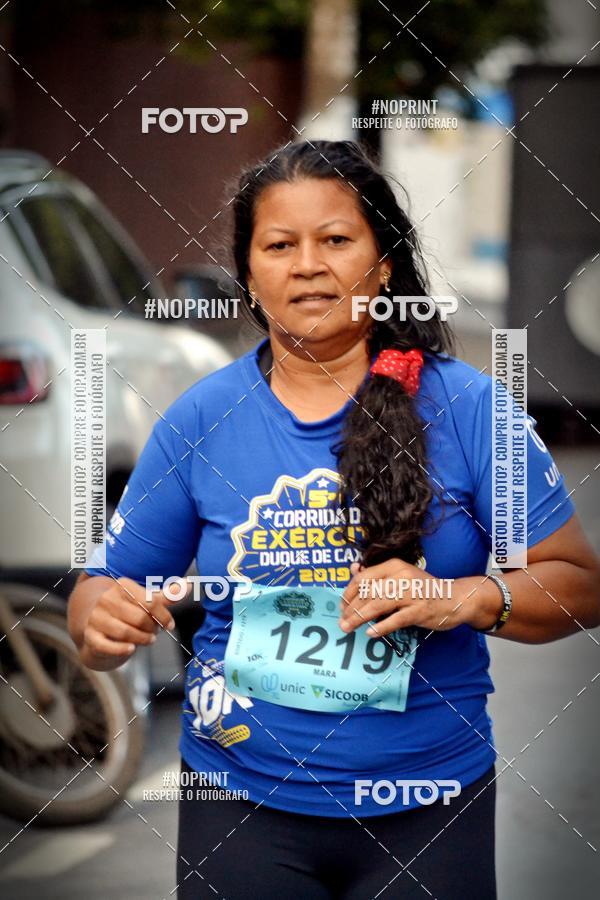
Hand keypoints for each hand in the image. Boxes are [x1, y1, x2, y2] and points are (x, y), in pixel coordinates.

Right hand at [81, 576, 184, 664]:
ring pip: (126, 632)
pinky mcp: (90, 636)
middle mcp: (107, 599)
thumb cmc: (130, 613)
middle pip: (140, 618)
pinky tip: (131, 649)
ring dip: (142, 640)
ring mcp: (96, 617)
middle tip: (154, 633)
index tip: (170, 624)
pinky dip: (121, 649)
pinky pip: (106, 645)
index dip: (164, 616)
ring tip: (147, 640)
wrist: (102, 629)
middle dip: (152, 629)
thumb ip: (168, 596)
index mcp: (123, 586)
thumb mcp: (148, 602)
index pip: (150, 601)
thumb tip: (189, 584)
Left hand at [339, 559, 464, 637]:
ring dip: (359, 618)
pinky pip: (395, 620)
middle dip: (351, 609)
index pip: (363, 578)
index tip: (342, 606)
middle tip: (342, 622)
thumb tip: (352, 568)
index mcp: (394, 566)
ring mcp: (411, 593)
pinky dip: (381, 627)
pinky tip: (370, 633)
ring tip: (348, 628)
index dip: (349, 592)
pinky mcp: (420, 610)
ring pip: (377, 605)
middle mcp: (401, 576)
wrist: (455, 598)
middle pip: (368, 593)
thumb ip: (377, 574)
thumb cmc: (423, 588)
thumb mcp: (400, 576)